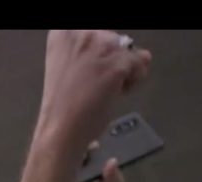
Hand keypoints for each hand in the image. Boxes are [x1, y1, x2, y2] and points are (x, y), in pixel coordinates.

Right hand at [37, 30, 151, 155]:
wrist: (60, 128)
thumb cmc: (61, 103)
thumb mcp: (66, 64)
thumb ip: (87, 49)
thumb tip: (131, 49)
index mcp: (63, 32)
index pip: (97, 31)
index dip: (97, 51)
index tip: (86, 68)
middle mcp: (82, 31)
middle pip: (114, 38)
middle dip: (111, 59)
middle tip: (93, 82)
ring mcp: (101, 45)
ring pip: (129, 49)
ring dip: (123, 70)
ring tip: (102, 89)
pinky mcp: (117, 62)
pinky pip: (140, 64)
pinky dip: (132, 81)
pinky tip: (112, 94)